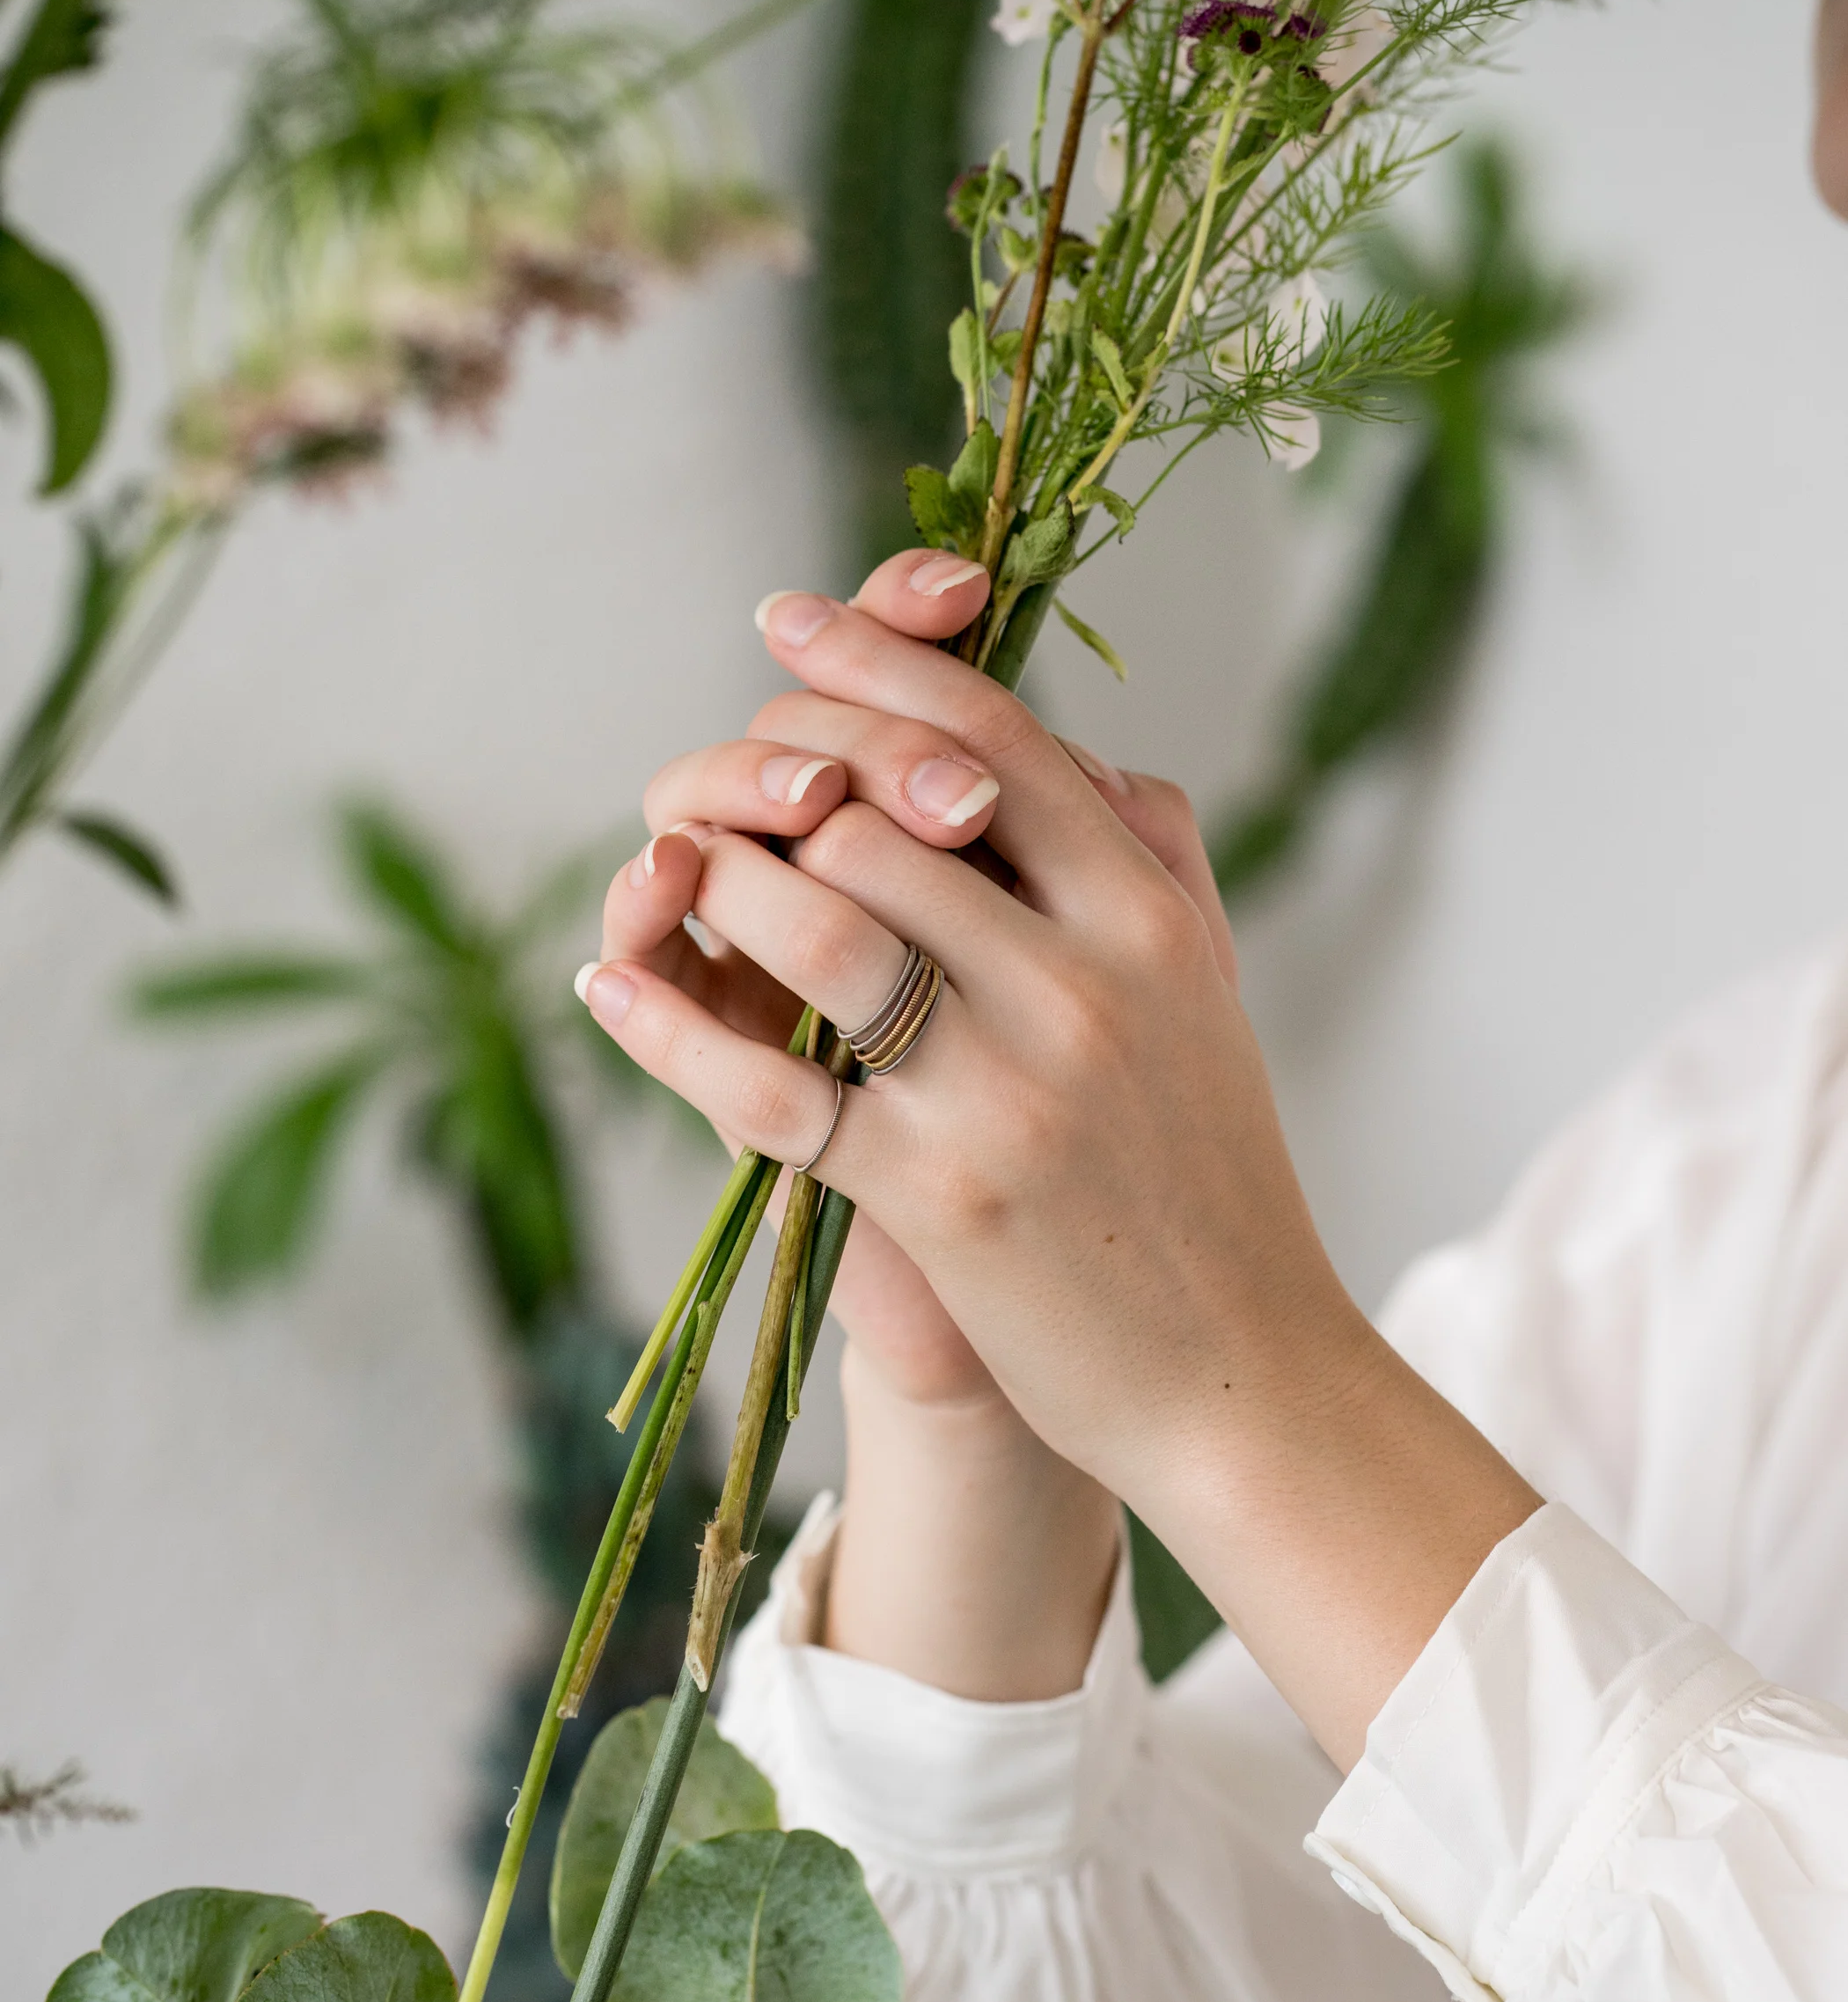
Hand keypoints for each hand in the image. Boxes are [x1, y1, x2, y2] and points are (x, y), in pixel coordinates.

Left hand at [596, 554, 1206, 1419]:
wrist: (1241, 1380)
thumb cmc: (1212, 1180)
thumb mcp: (1210, 997)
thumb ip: (1152, 861)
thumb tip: (1076, 754)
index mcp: (1150, 915)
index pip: (994, 736)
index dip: (873, 662)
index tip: (783, 622)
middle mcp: (1084, 980)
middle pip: (880, 809)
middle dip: (771, 779)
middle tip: (714, 787)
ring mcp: (1008, 1088)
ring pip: (817, 920)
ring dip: (718, 883)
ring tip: (670, 877)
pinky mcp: (938, 1195)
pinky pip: (767, 1086)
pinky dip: (668, 1027)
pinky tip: (609, 989)